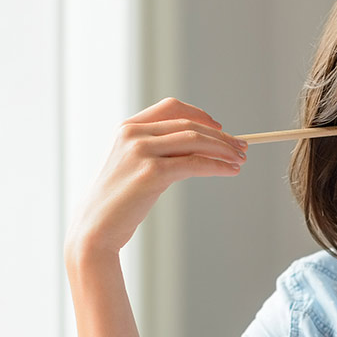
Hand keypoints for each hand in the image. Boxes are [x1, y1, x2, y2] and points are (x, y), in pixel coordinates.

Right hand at [64, 97, 247, 264]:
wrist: (95, 229)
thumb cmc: (116, 203)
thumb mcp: (131, 166)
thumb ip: (156, 151)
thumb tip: (196, 148)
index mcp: (127, 128)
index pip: (171, 107)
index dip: (199, 115)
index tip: (219, 127)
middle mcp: (133, 134)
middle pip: (189, 124)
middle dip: (220, 136)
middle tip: (241, 146)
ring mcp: (141, 152)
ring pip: (195, 140)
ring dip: (223, 149)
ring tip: (240, 159)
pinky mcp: (152, 173)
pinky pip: (195, 164)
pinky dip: (217, 166)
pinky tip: (230, 170)